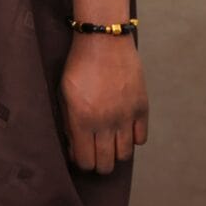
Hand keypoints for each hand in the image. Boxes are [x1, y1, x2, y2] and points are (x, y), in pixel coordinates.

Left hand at [60, 34, 148, 173]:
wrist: (103, 41)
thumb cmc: (78, 66)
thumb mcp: (64, 94)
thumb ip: (69, 123)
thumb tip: (75, 146)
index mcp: (82, 120)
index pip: (85, 161)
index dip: (82, 162)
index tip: (80, 154)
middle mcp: (105, 123)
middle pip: (106, 164)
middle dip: (99, 164)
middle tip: (95, 153)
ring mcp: (125, 116)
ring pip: (124, 155)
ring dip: (116, 153)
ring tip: (109, 142)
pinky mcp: (141, 108)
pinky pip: (141, 138)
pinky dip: (132, 138)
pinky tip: (124, 129)